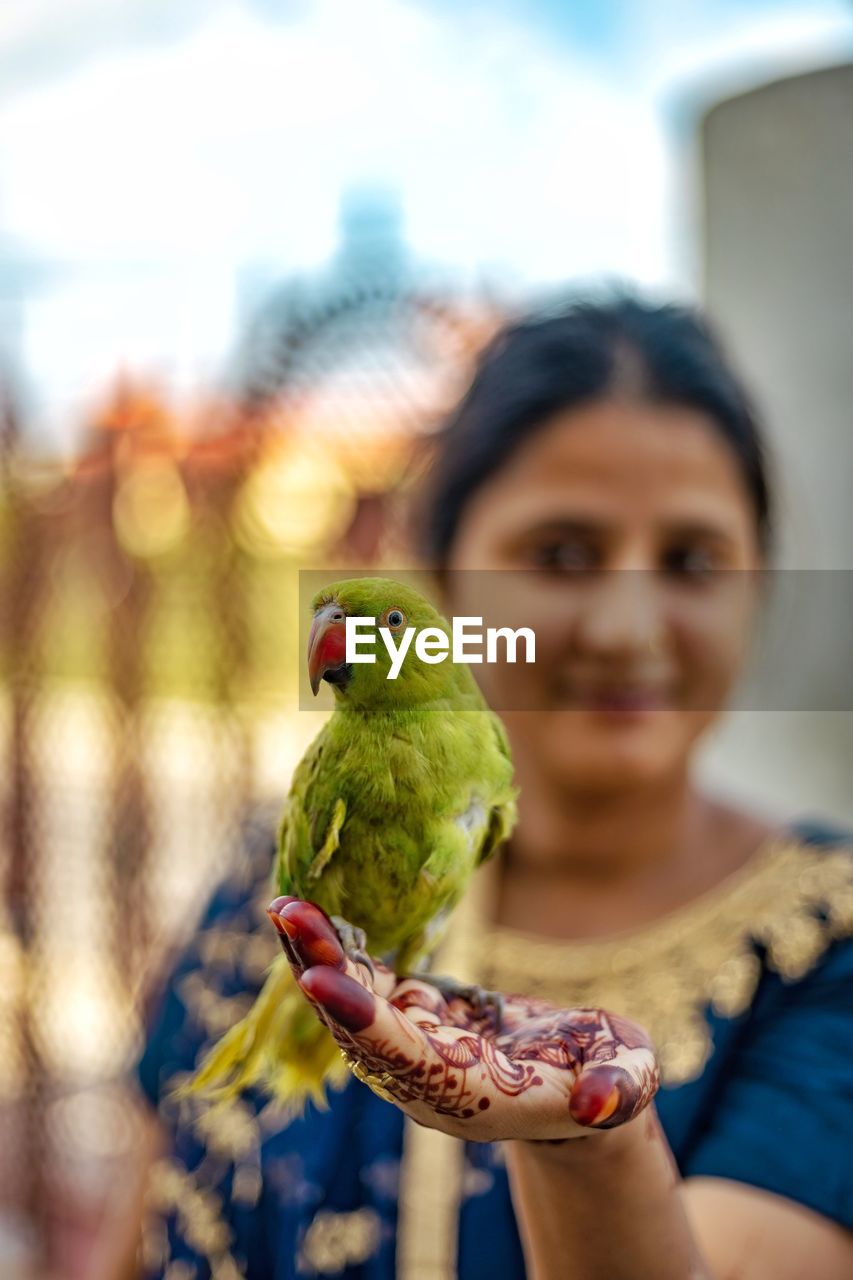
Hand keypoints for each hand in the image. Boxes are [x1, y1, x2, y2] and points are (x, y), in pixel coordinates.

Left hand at [268, 896, 659, 1142]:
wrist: (577, 1090)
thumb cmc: (606, 1079)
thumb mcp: (626, 1080)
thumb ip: (615, 1089)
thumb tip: (597, 1102)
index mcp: (471, 1096)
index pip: (406, 1057)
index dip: (364, 1018)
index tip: (318, 979)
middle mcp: (426, 1081)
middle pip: (361, 1028)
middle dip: (323, 970)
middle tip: (287, 912)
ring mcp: (413, 1052)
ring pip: (352, 1004)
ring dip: (318, 955)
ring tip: (285, 903)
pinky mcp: (414, 1021)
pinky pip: (366, 986)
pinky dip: (340, 951)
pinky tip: (312, 915)